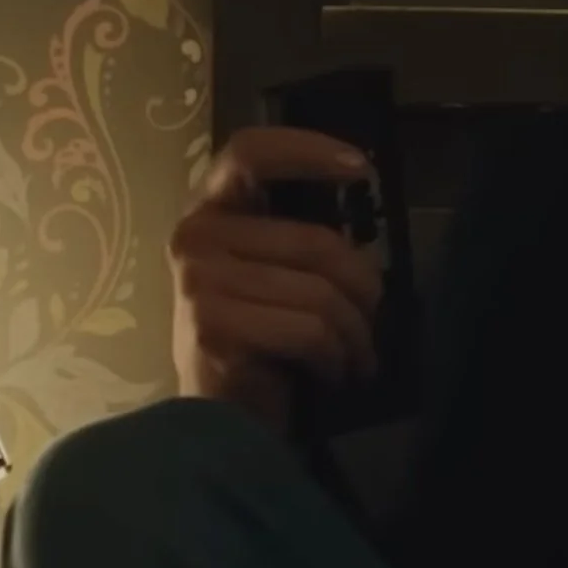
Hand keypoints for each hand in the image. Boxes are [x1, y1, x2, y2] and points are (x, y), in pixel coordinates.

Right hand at [169, 126, 383, 429]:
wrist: (216, 418)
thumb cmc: (259, 339)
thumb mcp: (276, 272)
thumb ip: (301, 236)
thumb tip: (363, 214)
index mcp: (211, 211)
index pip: (250, 152)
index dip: (307, 149)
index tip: (360, 169)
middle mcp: (194, 235)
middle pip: (317, 242)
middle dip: (363, 288)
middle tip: (372, 319)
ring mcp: (198, 279)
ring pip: (320, 291)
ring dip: (354, 332)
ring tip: (356, 355)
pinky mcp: (211, 324)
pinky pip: (308, 329)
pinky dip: (335, 357)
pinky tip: (333, 372)